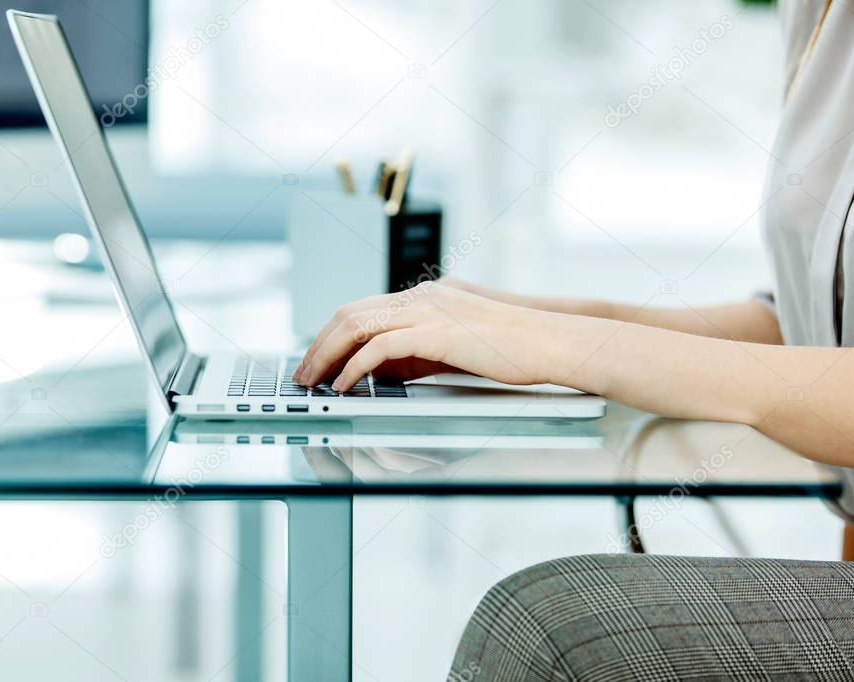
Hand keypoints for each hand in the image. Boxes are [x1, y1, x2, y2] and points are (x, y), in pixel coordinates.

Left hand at [293, 282, 547, 391]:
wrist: (551, 341)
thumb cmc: (512, 348)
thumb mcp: (455, 347)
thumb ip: (418, 352)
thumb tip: (379, 369)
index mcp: (425, 296)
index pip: (362, 309)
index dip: (331, 335)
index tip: (316, 360)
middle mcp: (421, 296)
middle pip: (349, 314)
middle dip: (319, 345)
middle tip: (302, 373)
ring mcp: (428, 310)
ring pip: (357, 326)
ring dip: (327, 355)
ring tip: (313, 380)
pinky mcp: (437, 331)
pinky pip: (380, 348)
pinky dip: (355, 367)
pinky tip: (345, 384)